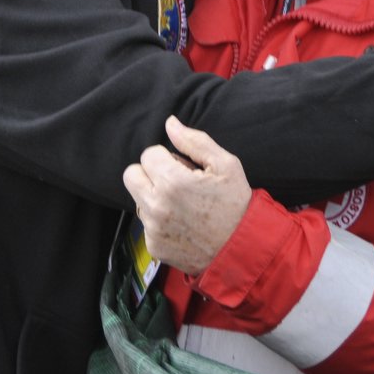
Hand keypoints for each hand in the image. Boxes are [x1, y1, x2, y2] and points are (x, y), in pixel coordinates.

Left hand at [122, 116, 251, 275]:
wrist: (241, 249)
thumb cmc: (236, 205)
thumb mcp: (225, 165)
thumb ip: (194, 141)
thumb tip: (170, 124)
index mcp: (172, 182)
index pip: (148, 154)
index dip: (166, 157)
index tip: (183, 167)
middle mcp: (157, 206)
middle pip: (131, 175)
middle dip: (150, 173)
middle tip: (173, 181)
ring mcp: (153, 229)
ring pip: (138, 199)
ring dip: (154, 197)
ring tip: (182, 204)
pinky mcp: (154, 246)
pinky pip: (146, 224)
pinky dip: (160, 221)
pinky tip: (182, 223)